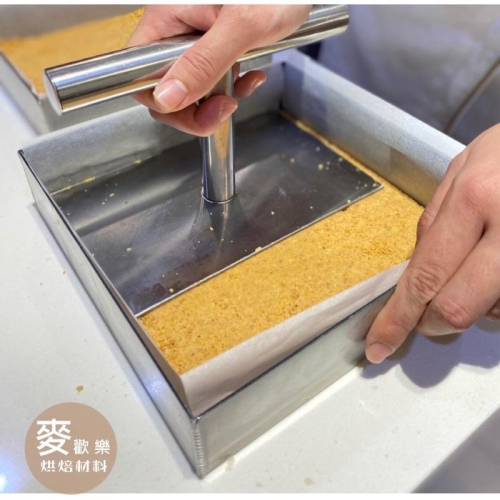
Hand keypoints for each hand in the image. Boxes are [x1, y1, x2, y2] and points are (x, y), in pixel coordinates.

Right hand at [127, 5, 310, 135]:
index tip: (199, 109)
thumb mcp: (243, 26)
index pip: (140, 75)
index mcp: (168, 18)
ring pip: (191, 87)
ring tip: (245, 81)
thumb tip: (167, 97)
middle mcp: (176, 30)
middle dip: (197, 107)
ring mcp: (195, 39)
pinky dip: (233, 85)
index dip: (165, 103)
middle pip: (166, 88)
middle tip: (226, 106)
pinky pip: (212, 78)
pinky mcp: (215, 45)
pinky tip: (250, 75)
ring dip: (220, 96)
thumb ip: (205, 61)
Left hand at [365, 123, 499, 362]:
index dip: (397, 318)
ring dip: (474, 305)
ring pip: (491, 313)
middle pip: (456, 308)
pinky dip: (497, 298)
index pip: (424, 276)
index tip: (379, 345)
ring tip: (479, 266)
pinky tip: (496, 268)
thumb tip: (415, 270)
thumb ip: (435, 219)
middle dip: (432, 321)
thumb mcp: (465, 168)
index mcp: (474, 199)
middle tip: (426, 316)